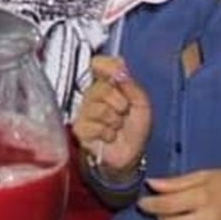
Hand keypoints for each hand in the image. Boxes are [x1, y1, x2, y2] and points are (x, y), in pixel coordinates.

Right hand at [73, 56, 150, 175]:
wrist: (130, 156)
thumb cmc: (135, 129)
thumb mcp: (141, 104)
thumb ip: (131, 85)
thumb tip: (120, 67)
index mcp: (107, 83)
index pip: (99, 63)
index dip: (106, 66)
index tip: (117, 73)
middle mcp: (92, 94)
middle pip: (101, 88)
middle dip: (119, 103)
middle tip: (123, 113)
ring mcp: (83, 111)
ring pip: (99, 108)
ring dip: (114, 121)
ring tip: (116, 128)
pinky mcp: (79, 128)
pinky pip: (94, 125)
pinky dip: (107, 133)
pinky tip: (108, 137)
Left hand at [139, 168, 220, 219]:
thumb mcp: (206, 175)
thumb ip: (177, 182)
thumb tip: (151, 184)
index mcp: (203, 197)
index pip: (166, 206)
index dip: (149, 205)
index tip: (142, 203)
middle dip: (160, 219)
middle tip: (160, 209)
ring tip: (188, 210)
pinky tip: (206, 219)